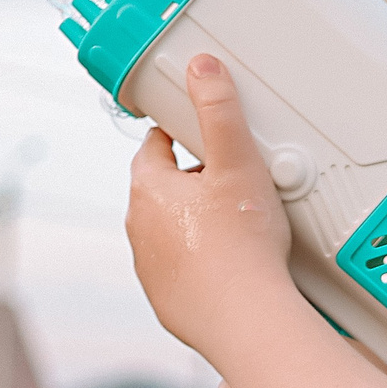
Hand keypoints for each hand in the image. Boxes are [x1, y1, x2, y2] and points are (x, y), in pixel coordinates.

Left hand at [127, 54, 300, 358]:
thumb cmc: (241, 246)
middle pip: (164, 191)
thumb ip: (220, 110)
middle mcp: (140, 229)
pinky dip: (202, 266)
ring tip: (238, 228)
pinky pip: (182, 273)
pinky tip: (233, 267)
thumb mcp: (238, 164)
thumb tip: (201, 66)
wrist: (246, 321)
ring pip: (171, 234)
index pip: (154, 147)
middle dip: (193, 182)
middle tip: (234, 183)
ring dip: (196, 226)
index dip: (180, 136)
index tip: (201, 136)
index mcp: (148, 189)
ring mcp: (151, 269)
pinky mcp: (167, 303)